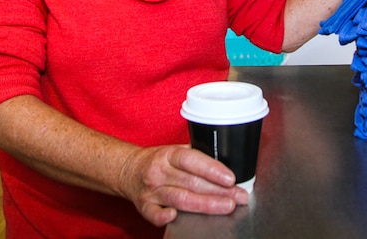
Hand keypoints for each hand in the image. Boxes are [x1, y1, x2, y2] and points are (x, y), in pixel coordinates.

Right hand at [118, 144, 247, 226]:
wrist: (127, 170)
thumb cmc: (157, 161)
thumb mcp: (174, 150)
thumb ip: (195, 155)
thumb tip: (225, 160)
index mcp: (168, 155)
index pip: (192, 160)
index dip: (212, 169)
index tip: (230, 178)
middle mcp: (160, 172)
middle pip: (191, 182)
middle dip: (219, 191)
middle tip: (239, 197)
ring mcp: (151, 190)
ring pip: (180, 198)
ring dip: (205, 204)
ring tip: (226, 206)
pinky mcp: (144, 206)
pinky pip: (153, 213)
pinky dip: (164, 216)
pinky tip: (176, 216)